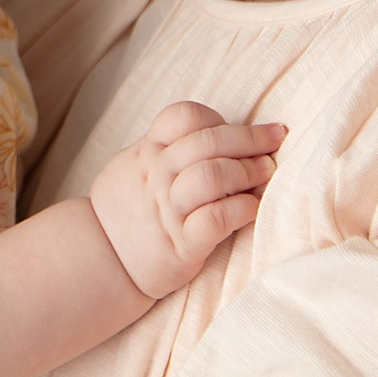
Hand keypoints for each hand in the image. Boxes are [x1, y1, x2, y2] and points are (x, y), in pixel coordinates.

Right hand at [87, 102, 284, 298]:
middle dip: (251, 139)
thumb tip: (222, 130)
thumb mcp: (136, 165)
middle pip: (208, 142)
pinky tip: (252, 207)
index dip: (219, 120)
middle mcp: (157, 175)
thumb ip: (169, 147)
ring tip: (267, 173)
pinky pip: (215, 219)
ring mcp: (168, 210)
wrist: (102, 260)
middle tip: (275, 141)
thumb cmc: (130, 209)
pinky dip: (241, 210)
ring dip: (248, 172)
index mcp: (148, 151)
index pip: (185, 117)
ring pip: (212, 176)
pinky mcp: (181, 245)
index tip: (244, 131)